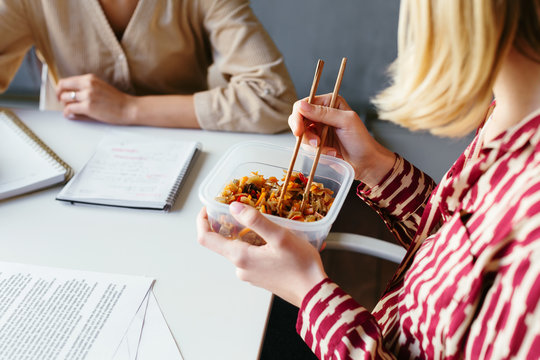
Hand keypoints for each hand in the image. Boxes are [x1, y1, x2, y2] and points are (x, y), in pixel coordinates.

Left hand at [56, 74, 134, 124]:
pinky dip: (67, 113)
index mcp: (90, 78)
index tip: (60, 94)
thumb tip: (69, 95)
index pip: (66, 81)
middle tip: (64, 103)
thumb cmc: (117, 100)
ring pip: (65, 99)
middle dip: (61, 97)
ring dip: (65, 105)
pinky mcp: (88, 107)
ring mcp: (88, 95)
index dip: (60, 89)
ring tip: (70, 110)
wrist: (129, 108)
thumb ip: (85, 88)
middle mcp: (87, 84)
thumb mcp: (100, 87)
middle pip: (63, 89)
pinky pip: (70, 109)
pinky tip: (70, 115)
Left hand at [196, 203, 326, 306]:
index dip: (203, 221)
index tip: (208, 208)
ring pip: (240, 248)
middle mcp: (241, 268)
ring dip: (248, 233)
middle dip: (231, 223)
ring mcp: (250, 274)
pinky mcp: (260, 277)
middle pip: (224, 242)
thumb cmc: (300, 265)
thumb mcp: (279, 236)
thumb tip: (233, 207)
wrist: (315, 293)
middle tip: (246, 208)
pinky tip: (275, 240)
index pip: (206, 239)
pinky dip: (258, 244)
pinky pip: (251, 256)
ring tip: (269, 224)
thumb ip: (255, 220)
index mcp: (240, 257)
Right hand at [288, 94, 395, 186]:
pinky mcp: (317, 144)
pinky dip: (318, 152)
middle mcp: (322, 114)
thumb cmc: (361, 140)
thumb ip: (323, 113)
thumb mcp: (345, 122)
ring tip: (330, 151)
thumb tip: (301, 106)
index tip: (299, 131)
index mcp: (329, 103)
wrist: (366, 163)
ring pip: (302, 136)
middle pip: (298, 120)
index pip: (304, 104)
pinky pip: (307, 147)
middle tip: (314, 143)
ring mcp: (318, 130)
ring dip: (313, 146)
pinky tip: (332, 154)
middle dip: (304, 134)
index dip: (298, 116)